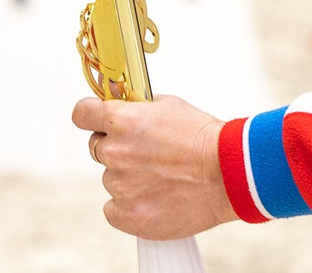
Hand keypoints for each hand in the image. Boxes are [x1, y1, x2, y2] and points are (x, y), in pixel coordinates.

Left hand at [75, 95, 233, 239]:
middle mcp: (115, 152)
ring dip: (128, 178)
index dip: (90, 116)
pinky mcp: (128, 216)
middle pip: (97, 148)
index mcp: (121, 120)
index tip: (96, 119)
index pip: (82, 114)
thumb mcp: (168, 105)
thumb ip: (135, 105)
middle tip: (146, 152)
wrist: (229, 174)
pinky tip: (154, 198)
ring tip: (162, 177)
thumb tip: (114, 95)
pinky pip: (114, 209)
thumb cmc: (203, 136)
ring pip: (111, 179)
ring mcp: (120, 187)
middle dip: (116, 147)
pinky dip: (129, 206)